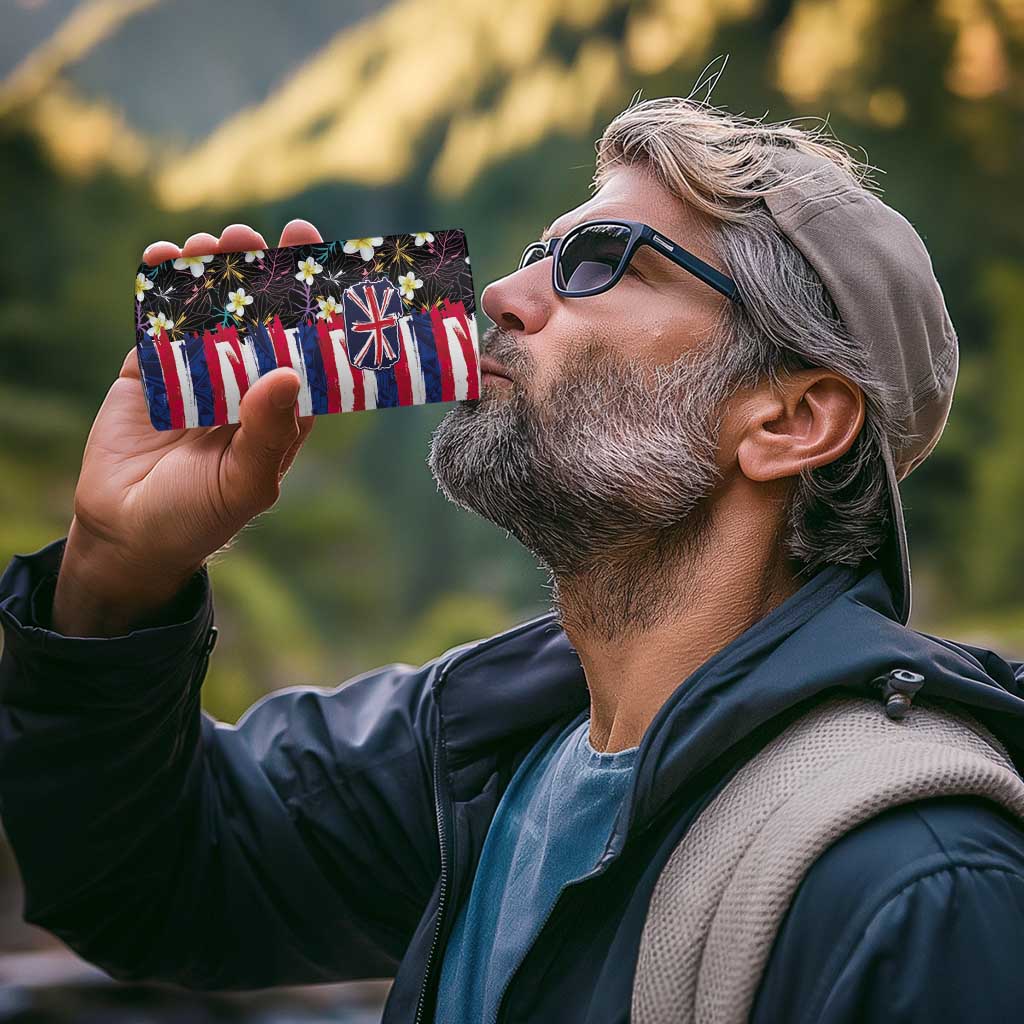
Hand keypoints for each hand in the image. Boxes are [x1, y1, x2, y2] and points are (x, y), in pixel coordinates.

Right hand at [52, 220, 322, 635]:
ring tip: (214, 241)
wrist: (127, 535)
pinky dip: (160, 287)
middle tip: (258, 235)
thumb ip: (268, 432)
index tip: (321, 259)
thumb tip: (288, 373)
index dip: (314, 305)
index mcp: (281, 408)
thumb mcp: (244, 482)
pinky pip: (158, 321)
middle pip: (259, 317)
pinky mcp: (150, 369)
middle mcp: (245, 382)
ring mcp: (196, 372)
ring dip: (213, 272)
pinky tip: (164, 256)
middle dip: (260, 273)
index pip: (305, 347)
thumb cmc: (200, 517)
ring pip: (209, 310)